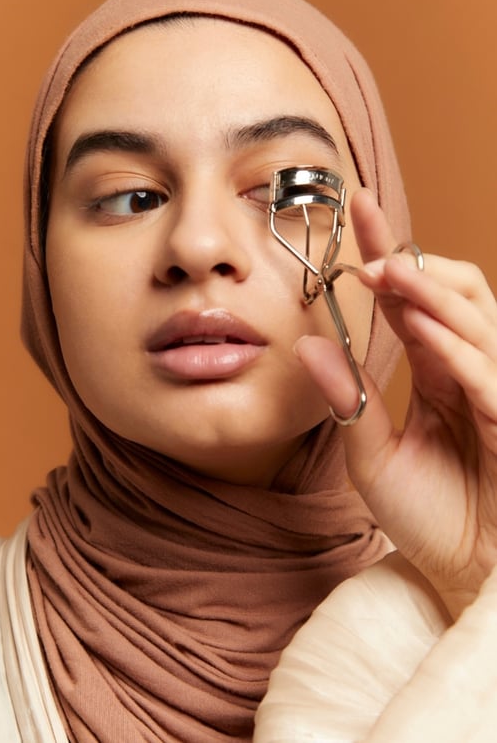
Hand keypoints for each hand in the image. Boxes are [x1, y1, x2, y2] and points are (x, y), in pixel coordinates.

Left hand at [295, 188, 496, 618]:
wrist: (465, 575)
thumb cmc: (427, 517)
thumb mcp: (372, 456)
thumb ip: (347, 400)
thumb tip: (307, 345)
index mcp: (440, 371)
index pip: (414, 299)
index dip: (389, 253)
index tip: (356, 210)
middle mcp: (471, 369)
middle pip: (457, 291)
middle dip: (415, 262)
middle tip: (369, 248)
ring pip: (477, 319)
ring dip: (432, 291)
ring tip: (387, 271)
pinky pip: (489, 374)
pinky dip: (456, 347)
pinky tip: (420, 328)